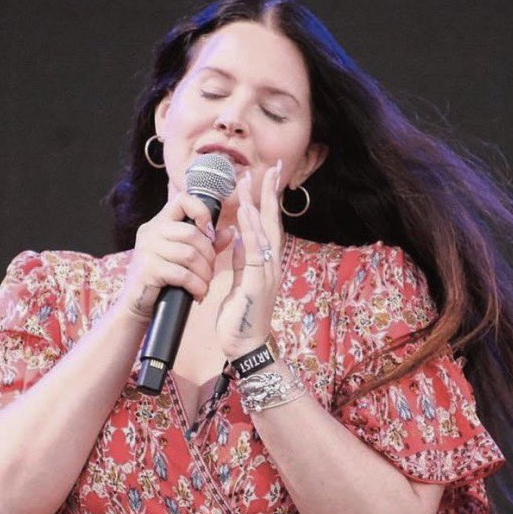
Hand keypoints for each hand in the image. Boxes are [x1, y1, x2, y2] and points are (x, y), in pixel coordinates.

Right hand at [118, 185, 234, 323]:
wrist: (137, 306)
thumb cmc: (163, 280)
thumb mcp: (186, 258)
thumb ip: (207, 243)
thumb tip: (230, 231)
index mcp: (159, 223)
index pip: (182, 200)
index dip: (201, 212)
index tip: (209, 233)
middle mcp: (151, 232)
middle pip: (192, 233)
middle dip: (209, 255)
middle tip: (209, 272)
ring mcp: (147, 249)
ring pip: (190, 255)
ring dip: (204, 274)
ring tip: (204, 285)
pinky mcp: (148, 269)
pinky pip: (182, 274)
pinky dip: (196, 286)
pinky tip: (198, 294)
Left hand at [216, 160, 283, 358]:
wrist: (247, 346)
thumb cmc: (243, 317)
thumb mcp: (240, 282)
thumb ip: (241, 260)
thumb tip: (238, 237)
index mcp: (267, 263)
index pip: (269, 225)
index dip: (267, 200)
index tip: (266, 177)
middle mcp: (272, 264)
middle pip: (273, 221)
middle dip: (271, 193)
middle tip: (273, 167)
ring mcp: (267, 272)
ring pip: (264, 231)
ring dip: (258, 204)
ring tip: (253, 181)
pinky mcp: (257, 282)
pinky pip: (254, 250)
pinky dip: (250, 230)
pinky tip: (245, 213)